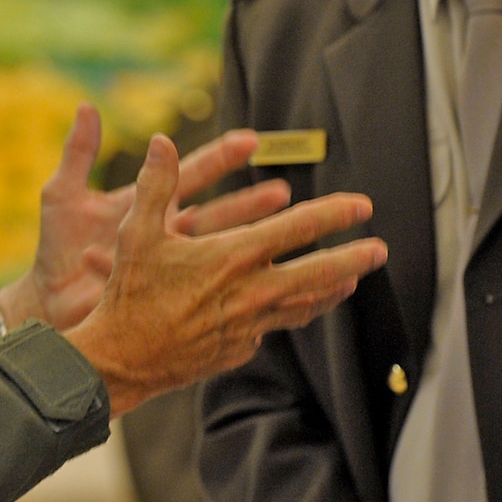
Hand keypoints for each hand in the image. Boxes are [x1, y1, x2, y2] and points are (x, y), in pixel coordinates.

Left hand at [0, 104, 293, 331]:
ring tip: (279, 242)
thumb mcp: (62, 196)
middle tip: (284, 193)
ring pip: (215, 257)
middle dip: (251, 205)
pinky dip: (215, 290)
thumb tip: (87, 106)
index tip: (252, 140)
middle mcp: (166, 236)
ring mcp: (168, 271)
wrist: (44, 301)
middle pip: (218, 215)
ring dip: (243, 248)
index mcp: (148, 206)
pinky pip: (189, 294)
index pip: (192, 173)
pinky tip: (245, 289)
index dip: (221, 157)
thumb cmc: (58, 248)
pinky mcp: (161, 300)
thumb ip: (78, 153)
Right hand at [62, 133, 386, 415]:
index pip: (298, 229)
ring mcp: (249, 325)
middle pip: (318, 273)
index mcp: (232, 256)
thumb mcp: (137, 232)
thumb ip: (156, 184)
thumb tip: (161, 142)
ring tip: (352, 280)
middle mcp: (249, 292)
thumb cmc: (129, 292)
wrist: (121, 359)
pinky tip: (298, 307)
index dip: (333, 213)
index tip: (361, 205)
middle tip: (380, 249)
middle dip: (353, 258)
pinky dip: (293, 313)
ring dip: (331, 290)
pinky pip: (276, 327)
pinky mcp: (240, 349)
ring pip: (304, 305)